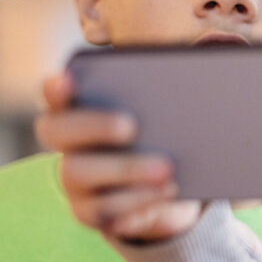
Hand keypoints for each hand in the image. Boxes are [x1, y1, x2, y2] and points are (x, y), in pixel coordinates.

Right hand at [34, 72, 199, 240]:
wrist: (175, 185)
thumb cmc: (167, 135)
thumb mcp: (171, 112)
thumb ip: (173, 85)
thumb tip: (205, 50)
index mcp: (81, 109)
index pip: (56, 94)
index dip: (56, 89)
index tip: (66, 81)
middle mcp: (69, 143)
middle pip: (58, 131)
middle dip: (94, 126)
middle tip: (131, 126)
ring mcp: (74, 179)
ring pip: (81, 173)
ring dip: (127, 169)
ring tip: (167, 168)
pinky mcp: (90, 211)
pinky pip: (105, 208)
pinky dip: (138, 199)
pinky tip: (167, 190)